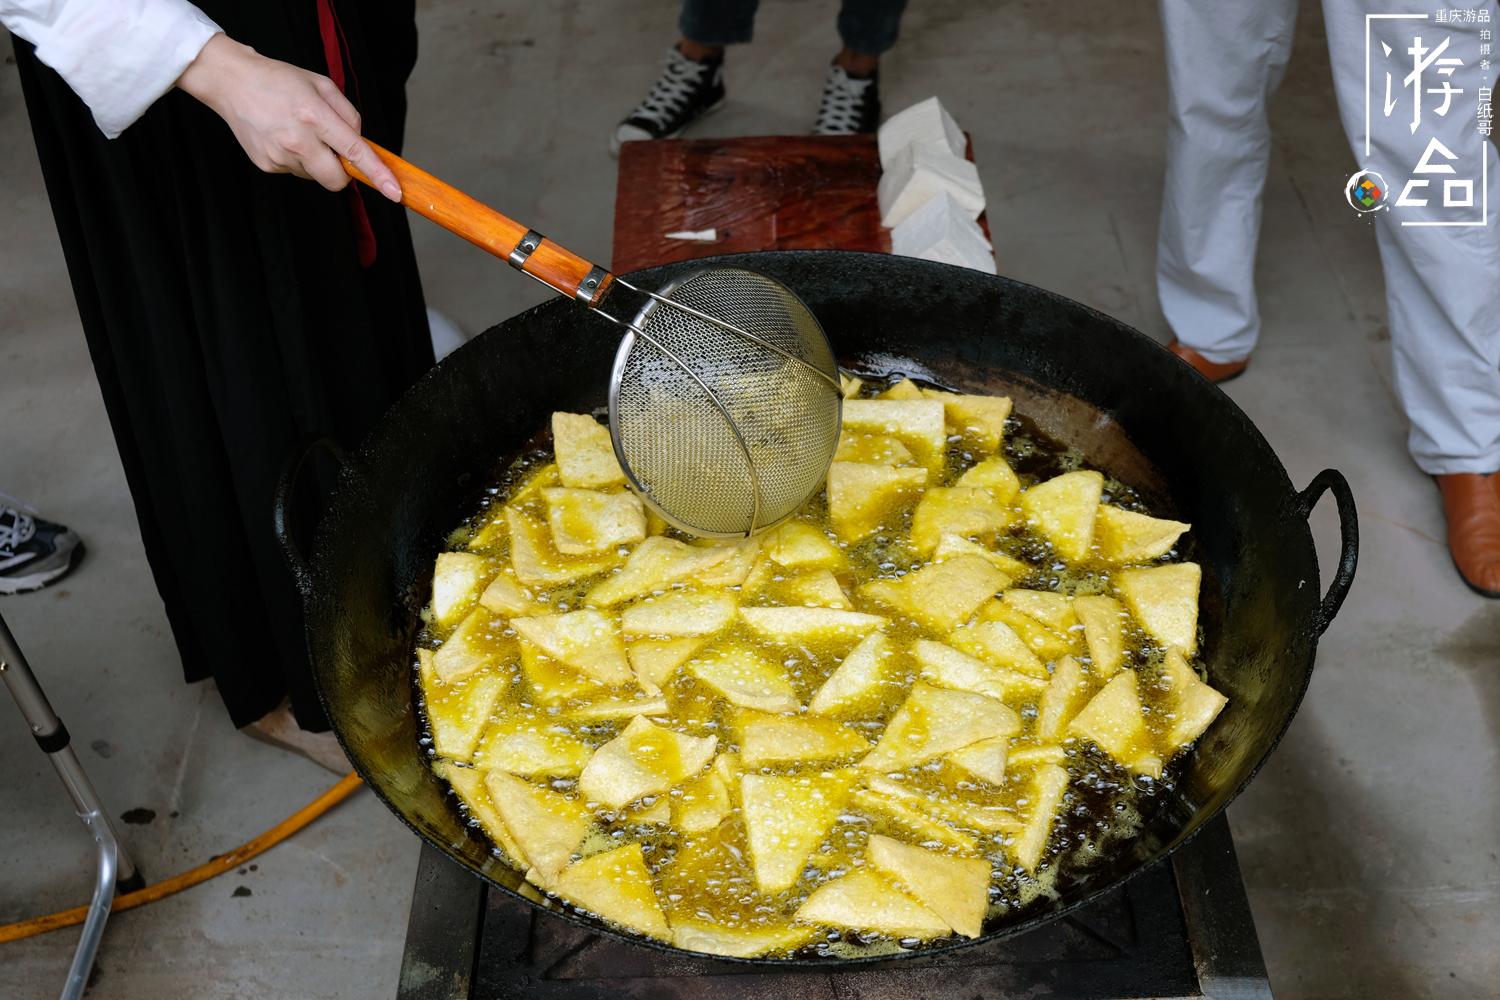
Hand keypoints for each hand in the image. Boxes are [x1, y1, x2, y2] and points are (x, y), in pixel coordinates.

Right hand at [176, 34, 401, 201]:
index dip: (377, 174)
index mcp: (313, 116)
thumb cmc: (280, 80)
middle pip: (336, 180)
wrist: (232, 82)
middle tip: (335, 151)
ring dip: (318, 161)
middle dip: (344, 173)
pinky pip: (297, 172)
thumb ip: (348, 116)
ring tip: (299, 132)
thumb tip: (360, 144)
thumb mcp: (322, 85)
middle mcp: (296, 140)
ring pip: (316, 176)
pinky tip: (284, 137)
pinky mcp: (266, 165)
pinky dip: (299, 160)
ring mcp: (279, 156)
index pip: (354, 152)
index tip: (394, 192)